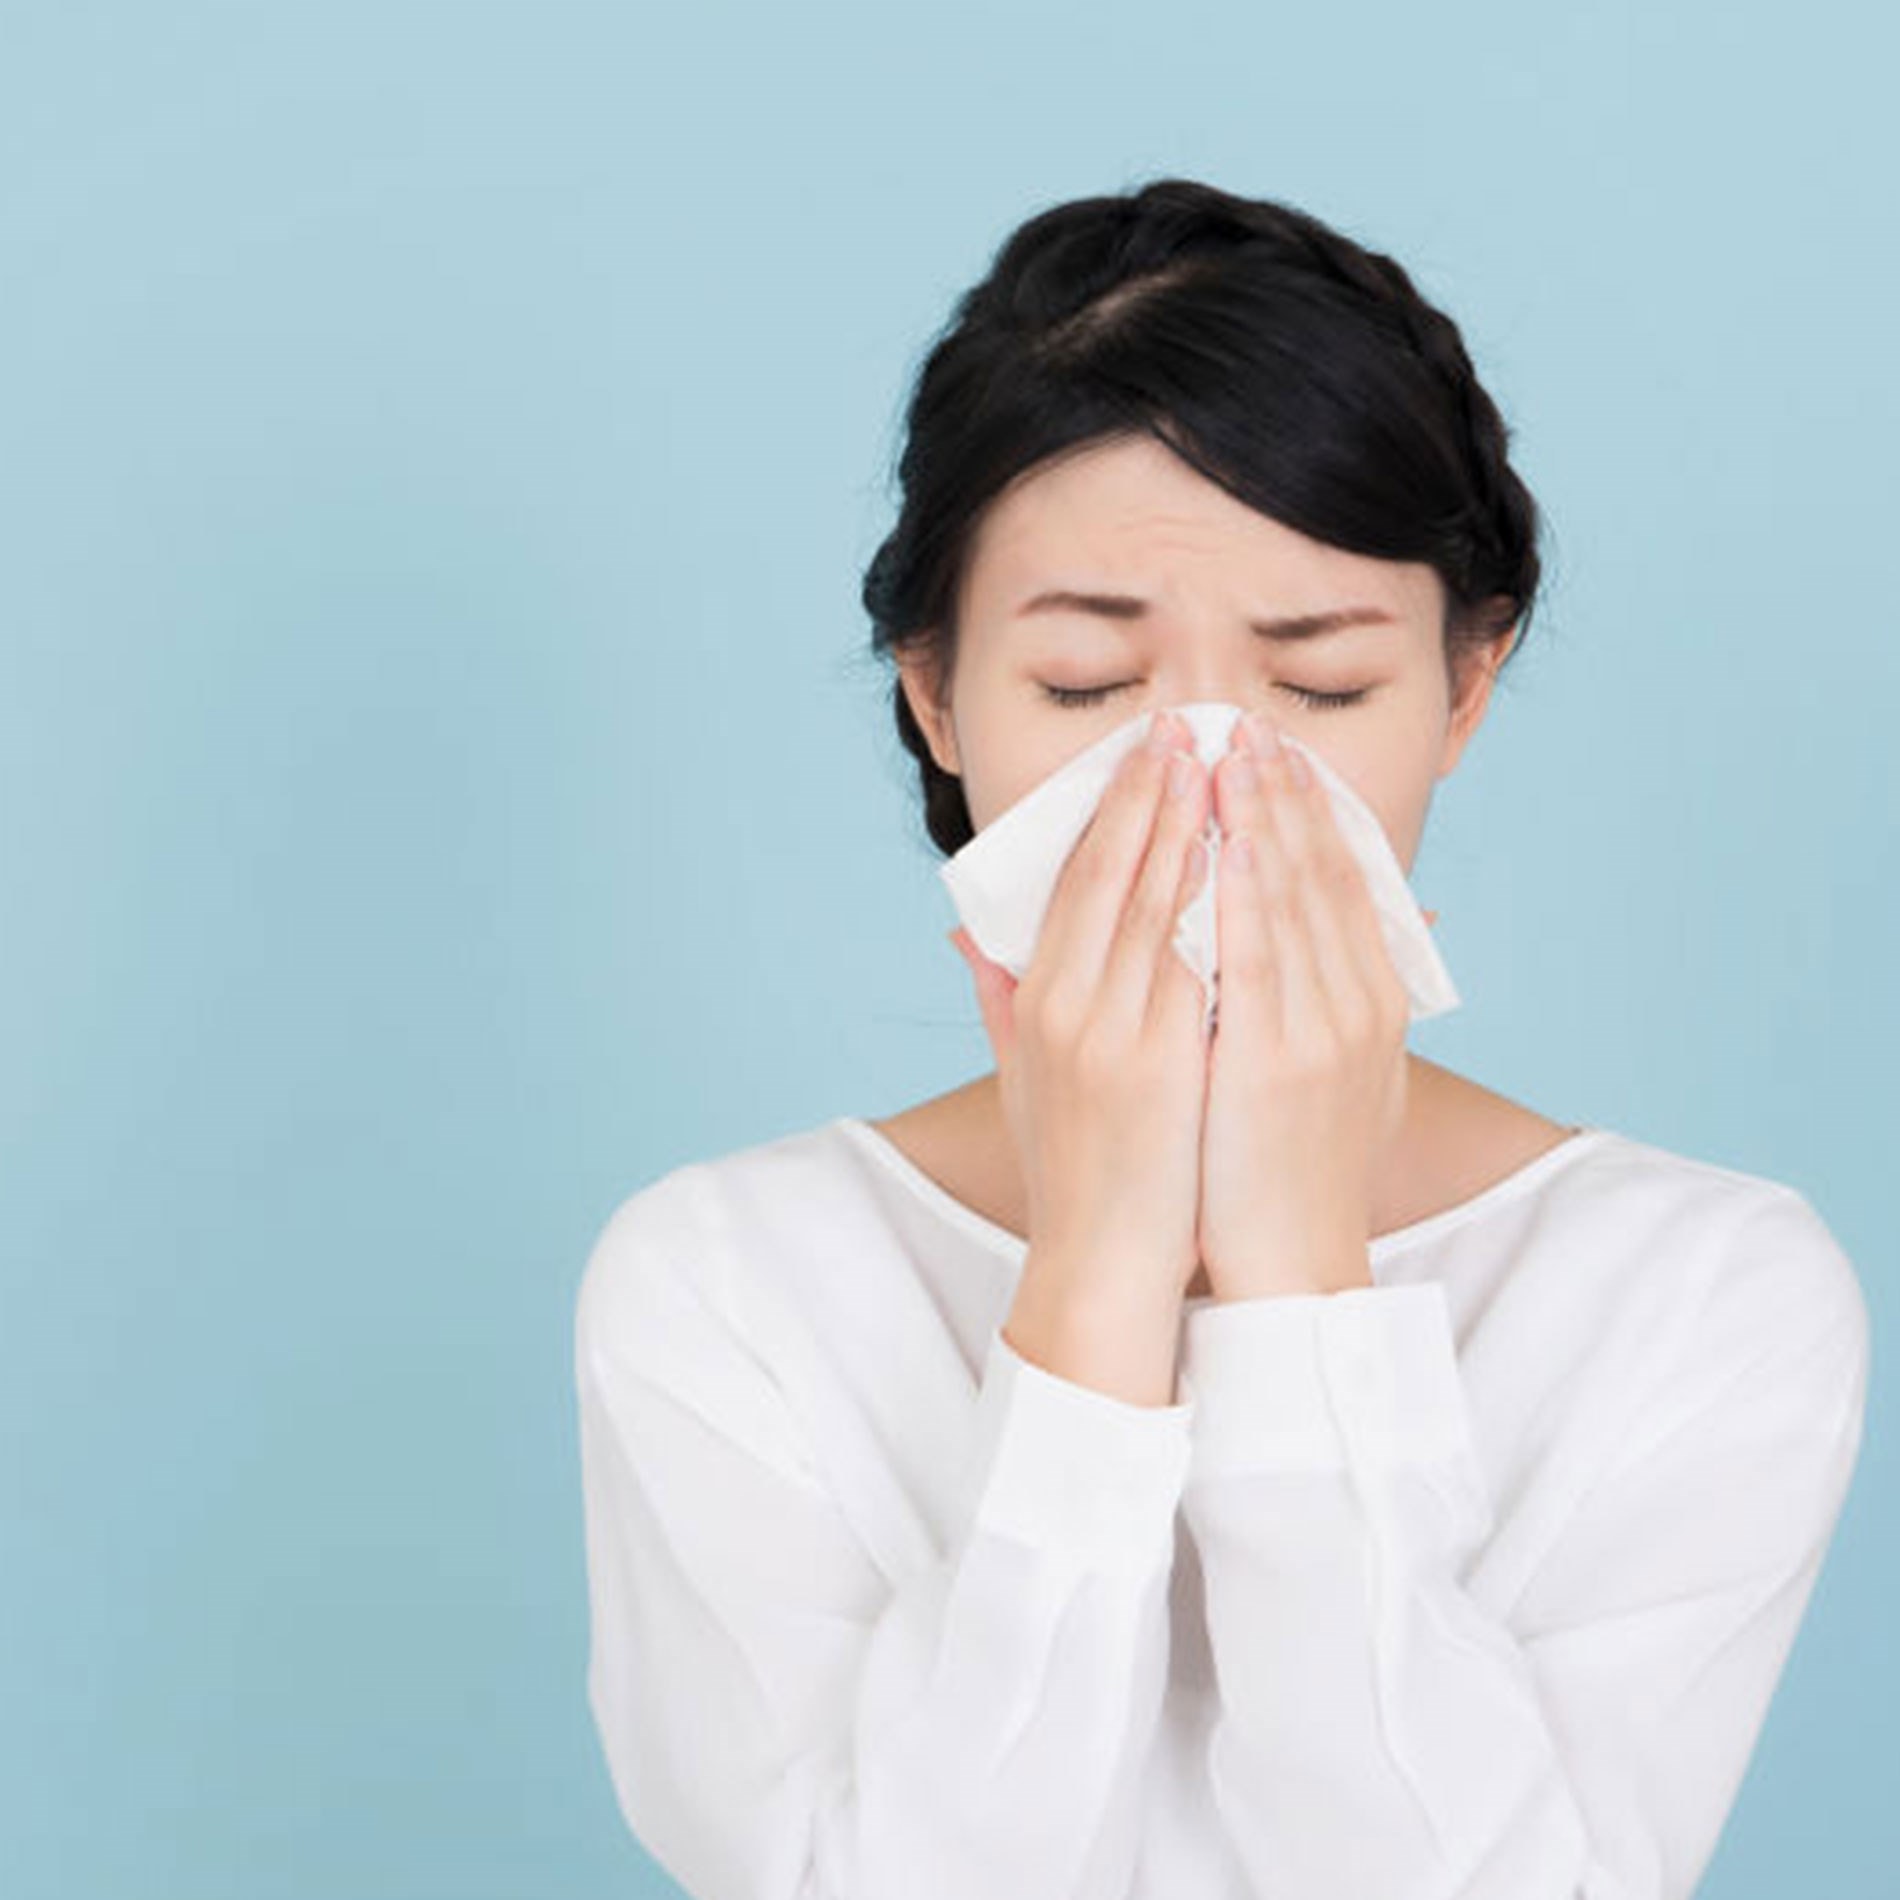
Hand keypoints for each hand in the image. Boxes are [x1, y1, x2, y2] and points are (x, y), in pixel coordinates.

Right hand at [949, 709, 1213, 1309]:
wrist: (1102, 1263)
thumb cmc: (1071, 1169)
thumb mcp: (1019, 1078)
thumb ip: (997, 999)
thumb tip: (968, 938)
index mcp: (1037, 1000)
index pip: (1080, 879)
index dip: (1116, 808)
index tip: (1149, 750)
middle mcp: (1069, 1005)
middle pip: (1118, 874)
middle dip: (1158, 793)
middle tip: (1191, 726)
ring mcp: (1117, 1033)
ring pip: (1163, 905)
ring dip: (1197, 827)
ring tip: (1229, 766)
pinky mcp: (1165, 1064)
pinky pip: (1202, 962)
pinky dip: (1226, 903)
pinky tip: (1254, 855)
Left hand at [1197, 714, 1410, 1298]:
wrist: (1295, 1265)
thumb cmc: (1297, 1173)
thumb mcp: (1342, 1082)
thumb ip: (1334, 1006)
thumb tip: (1335, 956)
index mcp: (1370, 1005)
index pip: (1342, 884)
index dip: (1311, 814)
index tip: (1280, 755)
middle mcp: (1357, 1006)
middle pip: (1322, 875)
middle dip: (1286, 794)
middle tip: (1252, 724)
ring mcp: (1321, 1030)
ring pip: (1293, 899)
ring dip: (1263, 817)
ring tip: (1235, 749)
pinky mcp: (1276, 1060)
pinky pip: (1257, 957)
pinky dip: (1246, 889)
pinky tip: (1229, 835)